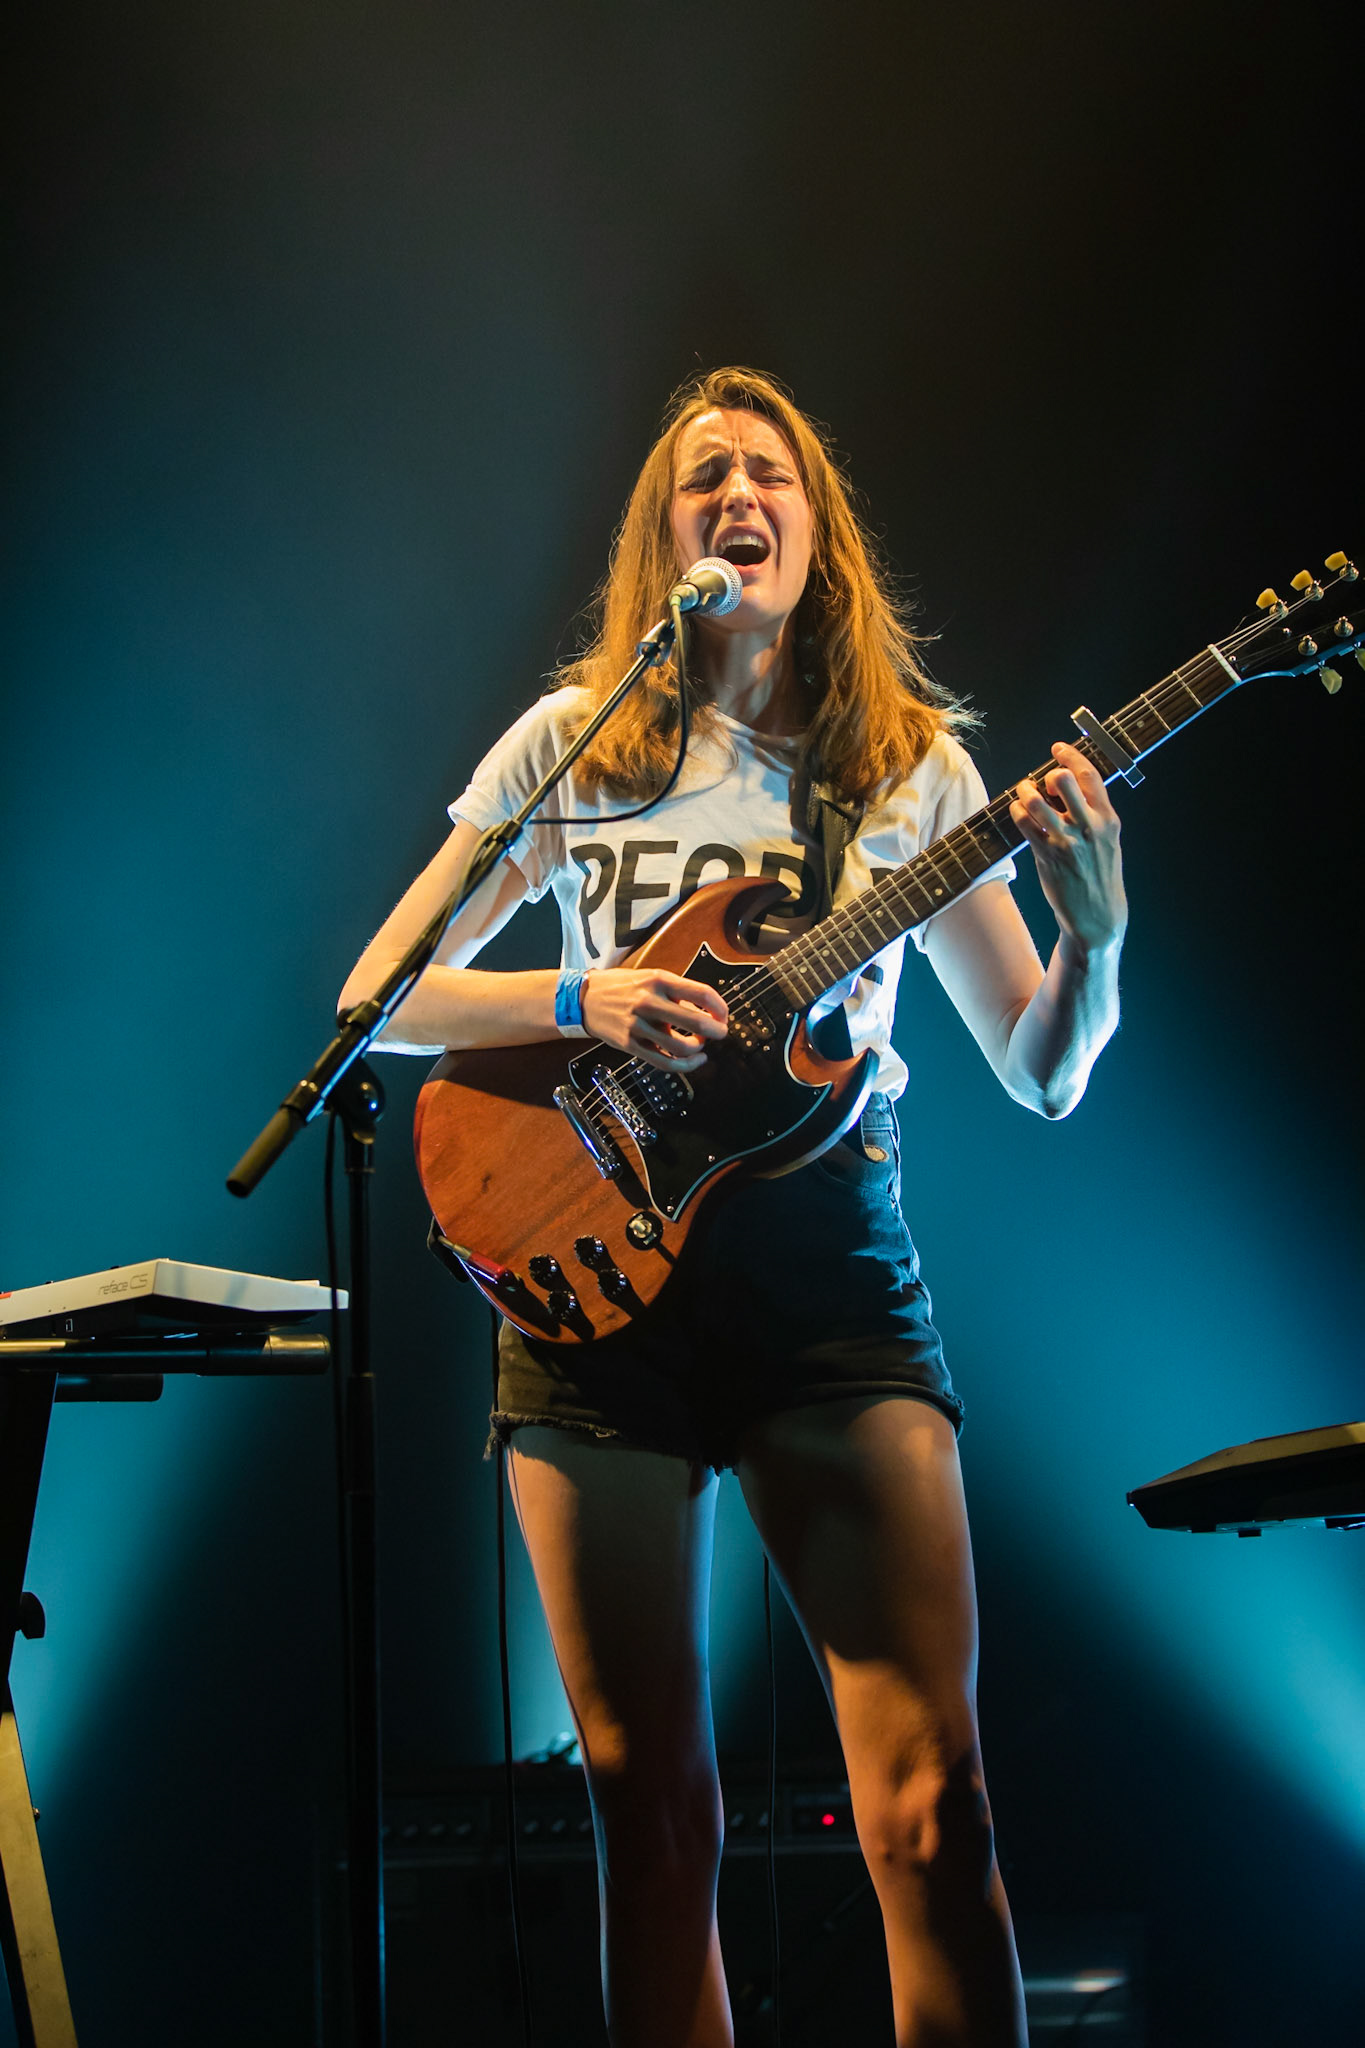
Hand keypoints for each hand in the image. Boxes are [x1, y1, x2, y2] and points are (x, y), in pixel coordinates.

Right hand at [581, 968, 728, 1071]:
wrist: (583, 999)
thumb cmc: (621, 987)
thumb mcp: (650, 978)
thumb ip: (677, 994)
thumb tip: (705, 1012)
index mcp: (658, 980)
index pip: (701, 993)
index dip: (720, 1007)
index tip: (723, 1014)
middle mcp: (649, 1001)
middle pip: (696, 1022)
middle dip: (716, 1031)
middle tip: (722, 1032)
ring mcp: (638, 1025)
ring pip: (681, 1047)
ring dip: (699, 1049)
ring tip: (700, 1045)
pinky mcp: (630, 1044)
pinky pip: (664, 1061)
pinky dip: (685, 1065)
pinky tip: (694, 1061)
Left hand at [1010, 743, 1127, 953]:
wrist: (1098, 916)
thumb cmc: (1100, 875)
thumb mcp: (1109, 841)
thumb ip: (1094, 814)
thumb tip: (1069, 787)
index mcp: (1109, 819)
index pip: (1090, 775)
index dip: (1071, 756)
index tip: (1058, 748)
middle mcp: (1089, 827)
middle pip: (1064, 781)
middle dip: (1049, 774)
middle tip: (1042, 781)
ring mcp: (1067, 842)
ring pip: (1037, 801)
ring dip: (1026, 791)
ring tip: (1024, 792)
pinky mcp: (1047, 856)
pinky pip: (1025, 824)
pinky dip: (1017, 812)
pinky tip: (1018, 812)